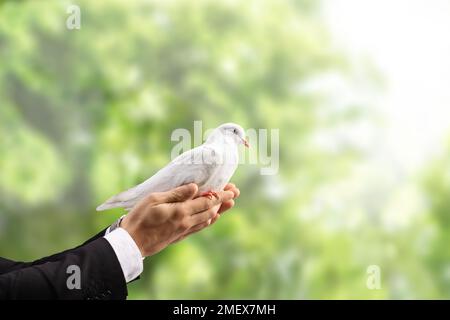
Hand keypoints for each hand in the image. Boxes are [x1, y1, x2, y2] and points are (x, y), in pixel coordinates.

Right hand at [120, 183, 234, 256]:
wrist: (131, 243)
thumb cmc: (139, 218)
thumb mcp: (154, 199)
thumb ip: (177, 194)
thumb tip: (195, 187)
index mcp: (181, 211)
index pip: (206, 201)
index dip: (221, 195)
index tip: (232, 189)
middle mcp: (186, 222)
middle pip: (210, 210)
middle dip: (224, 201)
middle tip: (235, 192)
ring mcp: (184, 230)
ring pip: (207, 220)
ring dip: (220, 210)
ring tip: (230, 204)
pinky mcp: (179, 236)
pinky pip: (199, 228)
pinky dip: (209, 221)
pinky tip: (212, 218)